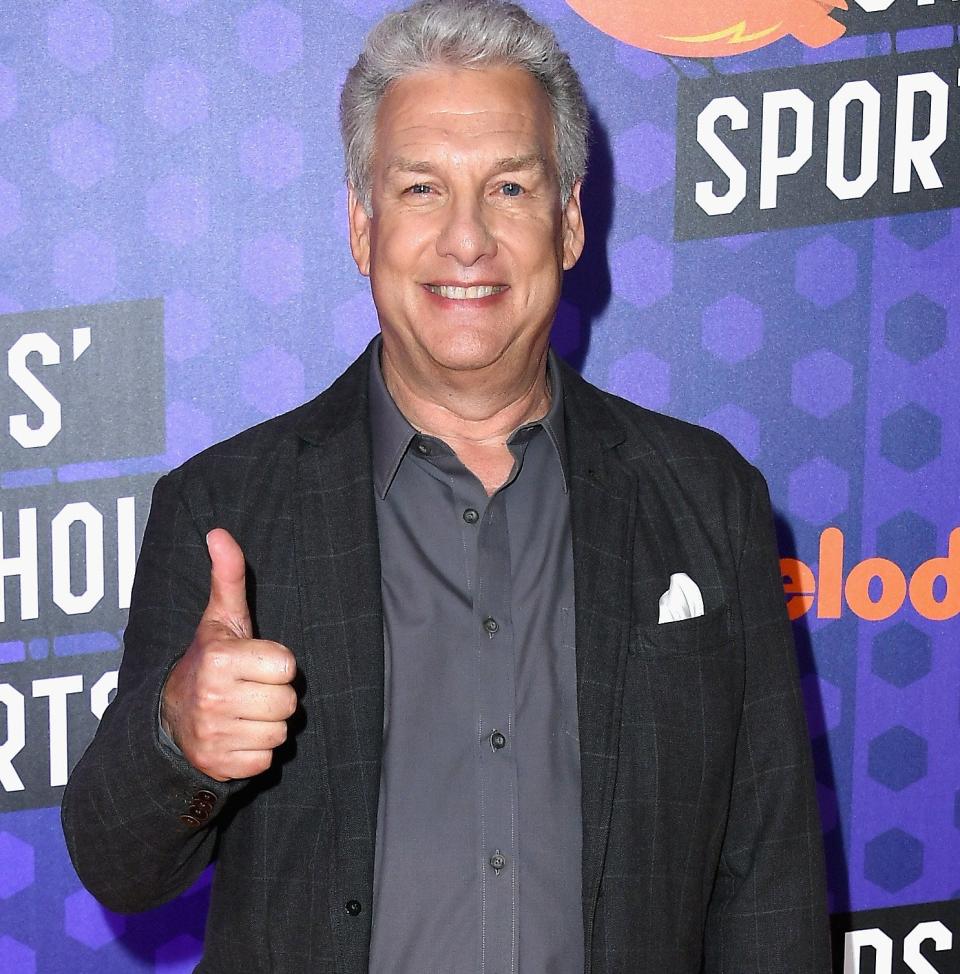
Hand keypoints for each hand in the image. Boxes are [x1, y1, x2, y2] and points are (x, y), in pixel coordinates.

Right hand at [160, 528, 296, 781]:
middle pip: (288, 701)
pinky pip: (267, 759)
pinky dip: (257, 751)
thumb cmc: (210, 660)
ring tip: (244, 711)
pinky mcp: (220, 766)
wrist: (170, 718)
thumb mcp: (221, 618)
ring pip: (280, 732)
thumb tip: (219, 532)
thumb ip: (228, 576)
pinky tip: (238, 735)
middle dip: (275, 695)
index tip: (254, 663)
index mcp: (219, 659)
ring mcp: (214, 735)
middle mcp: (213, 697)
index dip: (276, 664)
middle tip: (251, 689)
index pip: (287, 665)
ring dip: (268, 723)